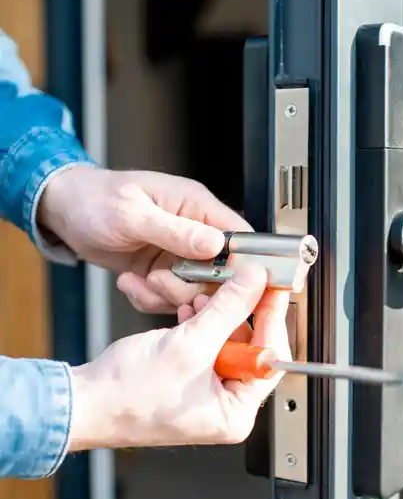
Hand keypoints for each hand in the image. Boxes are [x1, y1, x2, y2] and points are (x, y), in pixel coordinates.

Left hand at [39, 166, 251, 312]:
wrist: (65, 212)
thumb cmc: (95, 199)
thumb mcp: (132, 214)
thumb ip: (176, 230)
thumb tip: (217, 244)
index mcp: (196, 206)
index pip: (239, 236)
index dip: (240, 263)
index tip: (226, 284)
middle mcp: (194, 232)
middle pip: (220, 272)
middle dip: (192, 285)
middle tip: (161, 280)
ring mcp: (180, 255)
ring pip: (195, 290)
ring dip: (166, 294)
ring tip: (139, 280)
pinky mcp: (164, 272)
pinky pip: (171, 298)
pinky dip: (150, 299)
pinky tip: (130, 283)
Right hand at [68, 265, 289, 450]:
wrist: (83, 401)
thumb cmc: (127, 396)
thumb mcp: (190, 345)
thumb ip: (228, 309)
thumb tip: (254, 283)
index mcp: (236, 412)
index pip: (270, 358)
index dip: (272, 318)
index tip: (273, 289)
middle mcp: (226, 404)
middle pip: (249, 344)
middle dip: (236, 312)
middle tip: (240, 283)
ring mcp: (207, 389)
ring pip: (225, 337)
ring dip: (213, 313)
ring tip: (198, 299)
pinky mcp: (190, 375)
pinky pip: (206, 341)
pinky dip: (198, 322)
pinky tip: (187, 311)